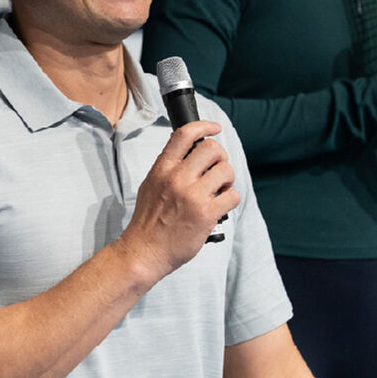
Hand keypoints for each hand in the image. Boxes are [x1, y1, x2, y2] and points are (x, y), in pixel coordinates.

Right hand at [115, 121, 239, 278]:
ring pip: (226, 170)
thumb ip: (167, 167)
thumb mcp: (150, 185)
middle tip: (217, 169)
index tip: (214, 128)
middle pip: (212, 148)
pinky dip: (230, 200)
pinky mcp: (206, 214)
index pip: (184, 135)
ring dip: (228, 180)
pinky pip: (232, 196)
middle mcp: (177, 178)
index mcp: (162, 169)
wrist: (144, 252)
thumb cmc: (147, 222)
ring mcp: (193, 196)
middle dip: (220, 157)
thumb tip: (186, 152)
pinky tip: (220, 207)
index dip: (204, 126)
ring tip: (219, 190)